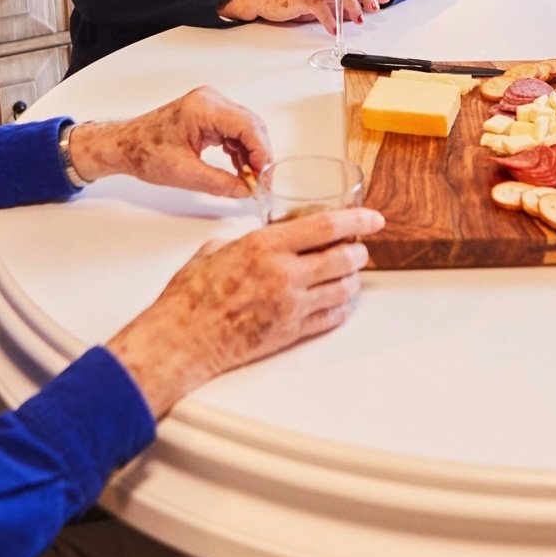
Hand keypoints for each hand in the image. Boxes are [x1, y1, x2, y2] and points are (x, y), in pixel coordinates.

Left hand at [67, 86, 269, 198]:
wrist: (125, 145)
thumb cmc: (144, 152)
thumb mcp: (184, 174)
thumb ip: (220, 183)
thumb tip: (246, 191)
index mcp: (203, 108)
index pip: (247, 126)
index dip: (261, 153)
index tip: (264, 177)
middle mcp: (210, 101)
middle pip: (251, 126)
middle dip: (260, 156)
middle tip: (261, 183)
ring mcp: (210, 107)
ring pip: (246, 130)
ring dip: (251, 155)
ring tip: (251, 181)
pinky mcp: (209, 116)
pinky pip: (234, 132)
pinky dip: (240, 152)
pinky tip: (241, 171)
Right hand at [107, 208, 384, 416]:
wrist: (183, 338)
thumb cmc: (190, 297)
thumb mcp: (213, 251)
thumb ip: (241, 243)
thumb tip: (250, 243)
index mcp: (265, 246)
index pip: (325, 226)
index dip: (356, 219)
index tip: (372, 218)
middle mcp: (284, 274)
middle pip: (343, 258)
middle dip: (357, 251)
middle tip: (358, 248)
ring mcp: (291, 306)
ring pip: (343, 289)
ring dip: (352, 279)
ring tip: (349, 274)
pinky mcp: (291, 332)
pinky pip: (330, 317)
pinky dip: (340, 307)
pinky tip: (336, 302)